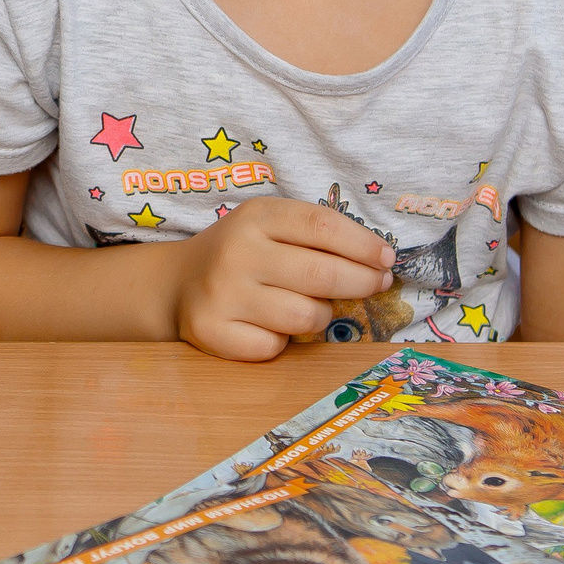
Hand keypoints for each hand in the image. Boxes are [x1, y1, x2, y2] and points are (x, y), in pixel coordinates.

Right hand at [170, 197, 394, 360]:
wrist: (176, 283)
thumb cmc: (242, 253)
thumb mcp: (270, 226)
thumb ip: (316, 236)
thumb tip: (380, 261)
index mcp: (256, 216)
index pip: (322, 225)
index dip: (363, 244)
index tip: (387, 259)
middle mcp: (237, 252)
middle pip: (322, 273)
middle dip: (362, 282)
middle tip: (376, 285)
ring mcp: (222, 293)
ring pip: (305, 316)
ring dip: (320, 316)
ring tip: (308, 306)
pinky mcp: (213, 331)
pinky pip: (274, 347)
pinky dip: (281, 341)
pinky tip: (270, 326)